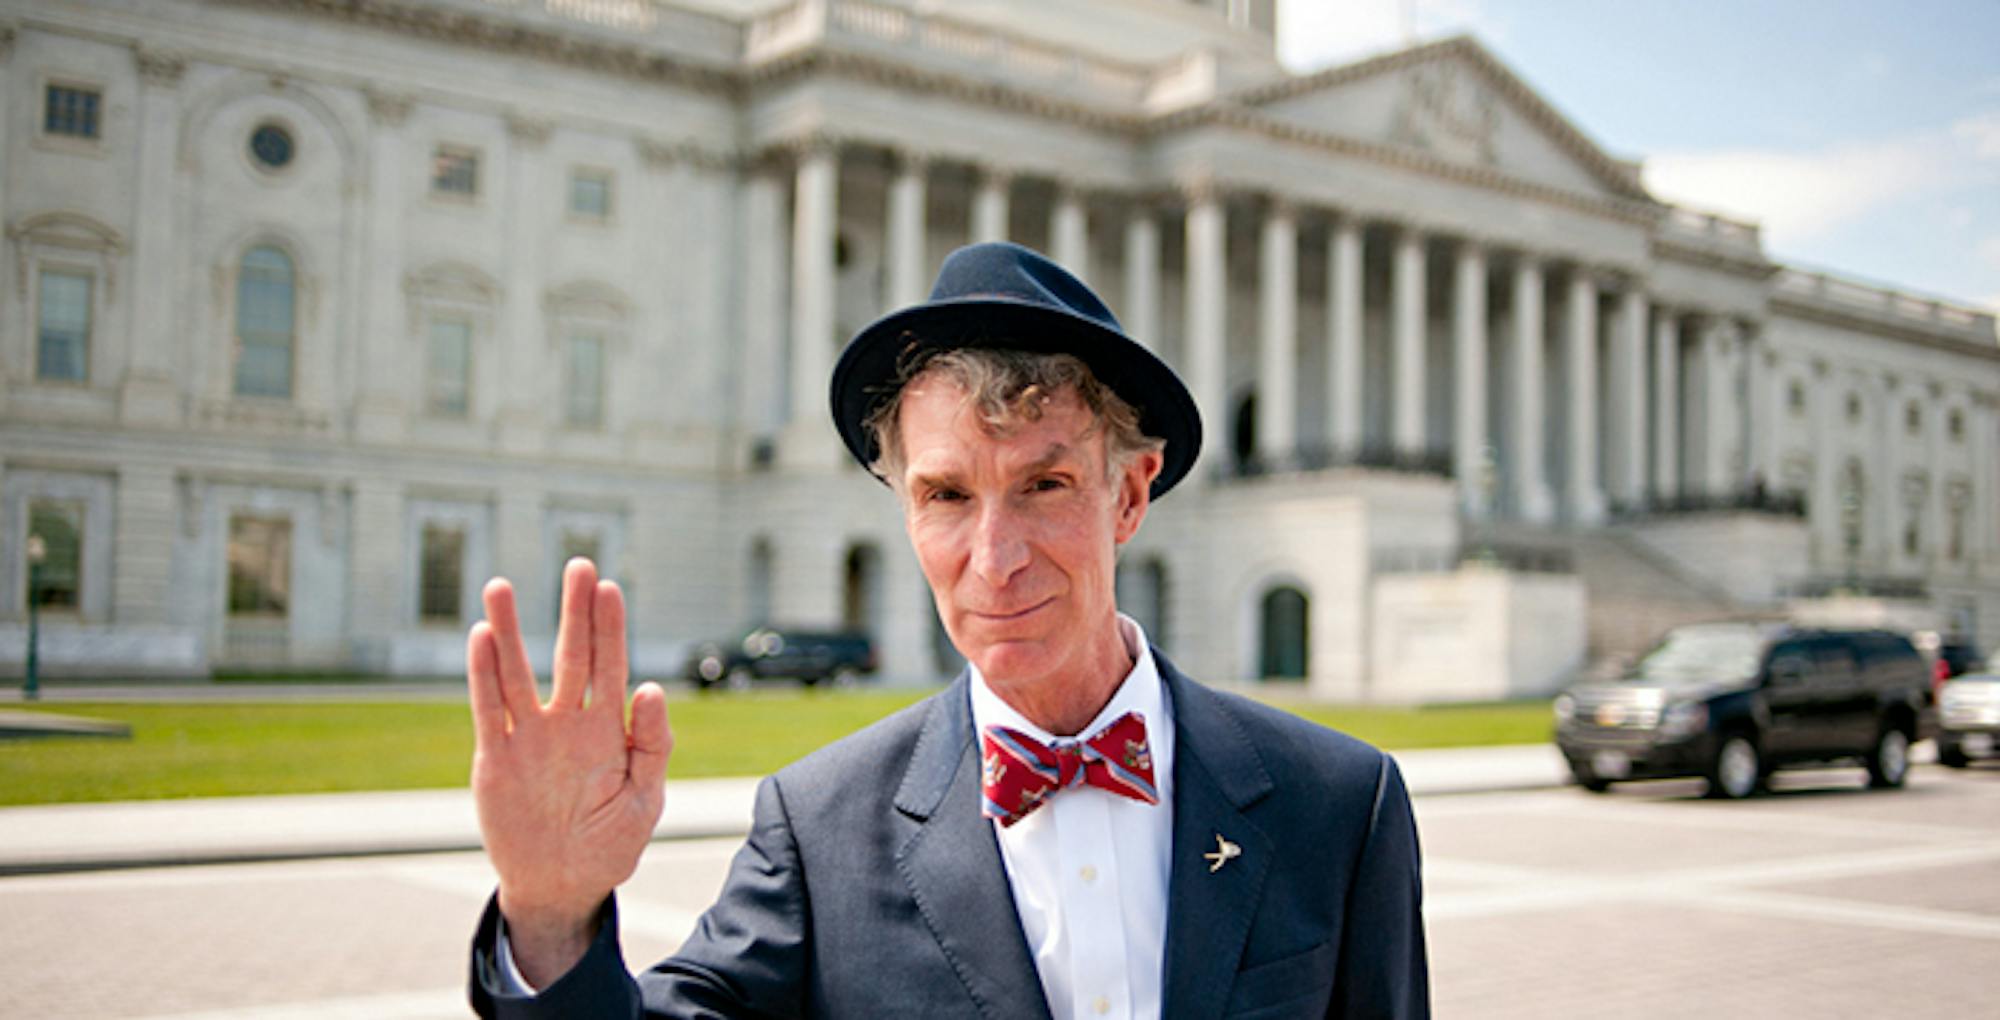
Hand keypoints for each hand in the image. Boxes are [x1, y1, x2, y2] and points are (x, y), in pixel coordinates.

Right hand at [466, 557, 671, 986]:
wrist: (562, 886)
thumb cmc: (610, 843)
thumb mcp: (644, 799)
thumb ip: (652, 745)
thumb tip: (651, 688)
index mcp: (609, 730)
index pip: (611, 667)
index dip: (610, 628)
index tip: (610, 589)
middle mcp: (568, 724)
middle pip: (571, 655)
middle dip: (574, 612)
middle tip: (578, 566)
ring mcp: (530, 737)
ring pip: (518, 672)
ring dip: (510, 630)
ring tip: (501, 586)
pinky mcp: (495, 757)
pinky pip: (488, 708)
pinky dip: (483, 674)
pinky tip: (481, 637)